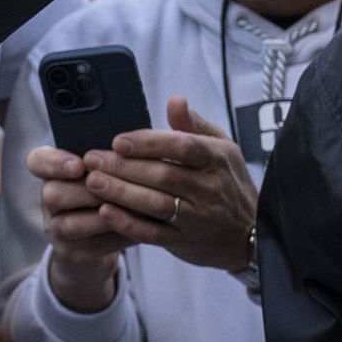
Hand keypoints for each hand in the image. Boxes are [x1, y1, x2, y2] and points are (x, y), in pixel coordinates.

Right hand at [25, 144, 129, 311]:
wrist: (96, 243)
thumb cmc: (104, 196)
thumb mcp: (100, 172)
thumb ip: (107, 160)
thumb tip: (131, 145)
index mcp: (51, 173)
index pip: (37, 161)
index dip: (54, 163)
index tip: (78, 165)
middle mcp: (48, 201)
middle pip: (52, 193)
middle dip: (89, 191)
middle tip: (117, 188)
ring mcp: (56, 229)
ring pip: (72, 223)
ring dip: (105, 215)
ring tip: (136, 208)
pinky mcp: (72, 253)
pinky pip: (94, 246)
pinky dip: (120, 235)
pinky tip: (143, 227)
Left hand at [80, 96, 257, 273]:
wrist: (250, 234)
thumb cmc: (227, 181)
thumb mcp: (221, 148)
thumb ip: (193, 124)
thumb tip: (175, 100)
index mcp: (216, 159)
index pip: (183, 147)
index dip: (149, 143)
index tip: (118, 141)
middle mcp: (209, 189)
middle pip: (163, 176)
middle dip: (124, 167)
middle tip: (92, 159)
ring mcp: (197, 218)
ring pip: (156, 204)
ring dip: (121, 193)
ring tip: (92, 181)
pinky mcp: (184, 241)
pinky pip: (154, 233)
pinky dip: (128, 223)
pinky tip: (106, 212)